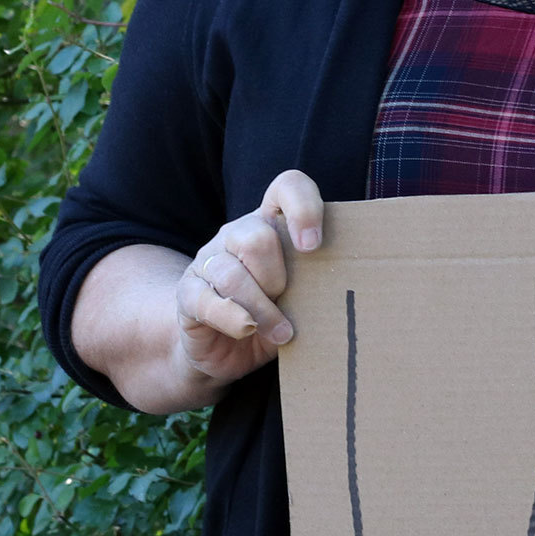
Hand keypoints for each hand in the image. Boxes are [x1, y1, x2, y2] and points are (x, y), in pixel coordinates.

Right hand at [172, 169, 325, 388]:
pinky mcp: (189, 293)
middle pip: (257, 237)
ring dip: (262, 309)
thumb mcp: (300, 298)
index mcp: (271, 224)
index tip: (313, 247)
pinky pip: (208, 300)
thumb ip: (316, 285)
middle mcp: (237, 234)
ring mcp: (208, 261)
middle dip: (277, 278)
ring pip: (233, 274)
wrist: (222, 348)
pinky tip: (247, 331)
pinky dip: (234, 320)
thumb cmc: (273, 316)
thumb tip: (345, 293)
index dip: (303, 208)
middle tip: (287, 303)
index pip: (287, 187)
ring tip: (280, 333)